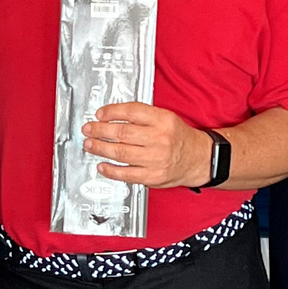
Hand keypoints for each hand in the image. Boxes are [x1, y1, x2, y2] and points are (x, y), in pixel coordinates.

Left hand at [83, 104, 214, 188]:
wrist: (199, 159)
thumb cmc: (179, 138)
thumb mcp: (166, 118)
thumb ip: (142, 116)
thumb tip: (111, 116)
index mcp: (163, 120)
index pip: (131, 112)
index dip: (111, 112)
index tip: (99, 114)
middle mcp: (160, 138)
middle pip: (122, 132)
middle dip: (100, 130)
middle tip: (88, 129)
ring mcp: (156, 159)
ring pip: (120, 152)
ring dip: (100, 148)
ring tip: (89, 145)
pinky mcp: (153, 176)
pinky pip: (126, 174)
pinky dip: (111, 170)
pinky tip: (102, 165)